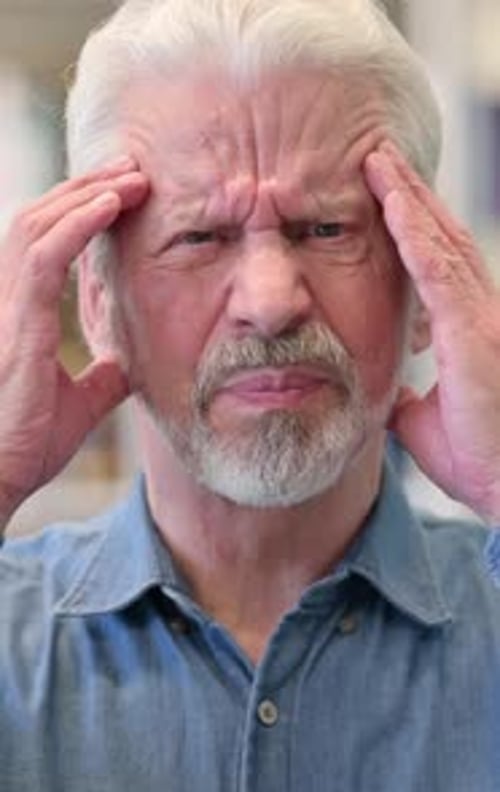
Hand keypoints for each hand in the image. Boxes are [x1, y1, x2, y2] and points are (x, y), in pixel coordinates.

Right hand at [0, 157, 148, 526]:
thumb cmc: (27, 443)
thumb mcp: (81, 405)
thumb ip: (101, 380)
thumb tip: (128, 369)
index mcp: (18, 313)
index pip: (44, 243)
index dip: (78, 212)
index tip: (121, 195)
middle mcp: (5, 298)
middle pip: (40, 220)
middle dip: (85, 188)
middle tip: (132, 170)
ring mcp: (5, 305)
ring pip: (39, 224)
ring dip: (87, 194)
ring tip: (131, 177)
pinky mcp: (15, 320)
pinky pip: (45, 254)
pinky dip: (78, 222)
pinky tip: (112, 204)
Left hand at [364, 141, 499, 521]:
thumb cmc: (480, 461)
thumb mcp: (425, 422)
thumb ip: (410, 398)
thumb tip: (390, 392)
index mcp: (468, 331)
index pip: (438, 265)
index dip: (414, 227)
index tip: (384, 196)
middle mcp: (480, 314)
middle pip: (441, 239)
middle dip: (410, 196)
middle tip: (378, 157)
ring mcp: (480, 319)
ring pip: (441, 242)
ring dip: (408, 199)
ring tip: (379, 161)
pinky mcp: (473, 332)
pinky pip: (438, 271)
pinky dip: (415, 234)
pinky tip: (393, 202)